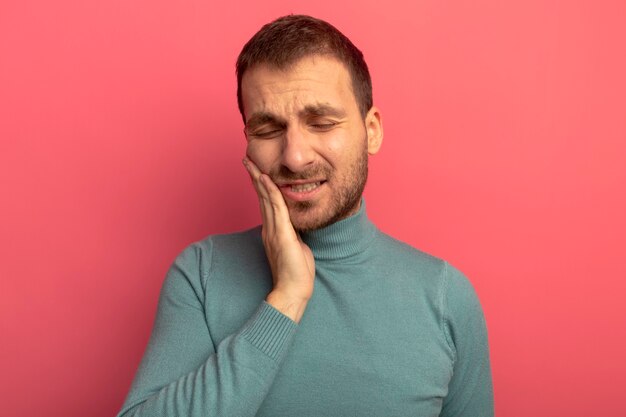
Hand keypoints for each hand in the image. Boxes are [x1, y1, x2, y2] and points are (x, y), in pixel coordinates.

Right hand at [243, 157, 314, 322]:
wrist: (293, 291)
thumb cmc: (297, 273)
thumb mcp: (296, 247)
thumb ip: (293, 234)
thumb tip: (297, 226)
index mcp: (273, 230)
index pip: (266, 202)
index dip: (261, 185)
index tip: (256, 170)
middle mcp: (270, 228)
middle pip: (261, 197)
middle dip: (254, 177)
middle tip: (247, 160)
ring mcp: (274, 230)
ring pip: (266, 199)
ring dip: (259, 179)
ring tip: (252, 164)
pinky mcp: (281, 234)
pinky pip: (276, 208)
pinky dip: (271, 192)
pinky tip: (267, 179)